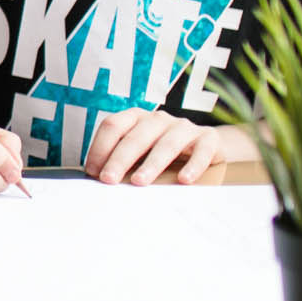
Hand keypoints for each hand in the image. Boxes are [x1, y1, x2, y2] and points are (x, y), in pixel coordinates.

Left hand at [83, 107, 223, 184]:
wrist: (206, 149)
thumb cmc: (162, 154)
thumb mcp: (140, 154)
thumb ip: (121, 162)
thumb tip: (97, 180)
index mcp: (136, 118)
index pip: (113, 125)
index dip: (100, 147)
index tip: (93, 171)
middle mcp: (159, 119)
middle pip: (136, 136)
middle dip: (120, 159)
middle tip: (108, 180)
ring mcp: (184, 127)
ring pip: (166, 144)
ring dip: (151, 164)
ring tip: (139, 182)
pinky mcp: (208, 139)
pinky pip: (202, 150)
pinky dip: (193, 165)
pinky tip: (184, 180)